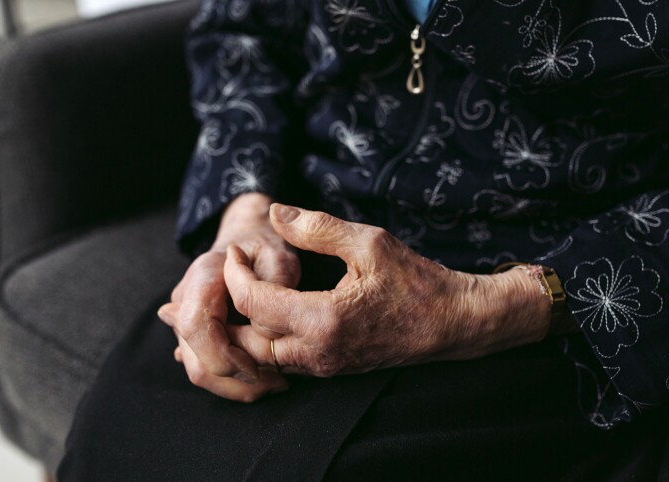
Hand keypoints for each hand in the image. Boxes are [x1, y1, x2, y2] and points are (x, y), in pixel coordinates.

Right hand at [157, 193, 297, 401]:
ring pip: (200, 372)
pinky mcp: (195, 337)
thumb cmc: (267, 248)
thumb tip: (264, 335)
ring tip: (277, 382)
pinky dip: (235, 382)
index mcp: (203, 278)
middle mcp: (185, 302)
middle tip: (280, 383)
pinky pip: (208, 369)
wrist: (247, 240)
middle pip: (196, 361)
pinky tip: (265, 378)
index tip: (260, 366)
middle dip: (236, 382)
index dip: (225, 354)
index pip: (195, 326)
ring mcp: (184, 322)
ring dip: (238, 387)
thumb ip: (273, 291)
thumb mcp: (280, 258)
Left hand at [224, 204, 550, 377]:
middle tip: (215, 282)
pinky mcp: (333, 369)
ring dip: (242, 331)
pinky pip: (283, 362)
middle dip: (224, 313)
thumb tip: (274, 214)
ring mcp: (325, 366)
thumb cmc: (417, 281)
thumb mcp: (369, 242)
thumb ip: (316, 226)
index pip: (252, 301)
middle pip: (245, 341)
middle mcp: (318, 352)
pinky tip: (262, 317)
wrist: (454, 323)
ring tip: (230, 300)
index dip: (233, 274)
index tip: (232, 251)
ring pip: (262, 357)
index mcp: (323, 320)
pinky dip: (263, 342)